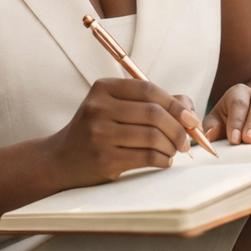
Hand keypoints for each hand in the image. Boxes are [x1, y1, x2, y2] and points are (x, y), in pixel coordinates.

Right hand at [48, 79, 202, 186]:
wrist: (61, 159)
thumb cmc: (96, 129)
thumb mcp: (115, 107)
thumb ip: (151, 102)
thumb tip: (188, 107)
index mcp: (103, 88)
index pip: (148, 89)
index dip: (175, 103)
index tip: (190, 118)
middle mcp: (98, 108)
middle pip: (153, 113)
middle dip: (178, 128)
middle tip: (186, 140)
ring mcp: (99, 134)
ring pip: (152, 137)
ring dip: (171, 146)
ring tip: (173, 151)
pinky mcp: (104, 159)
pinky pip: (146, 157)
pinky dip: (162, 160)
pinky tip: (163, 161)